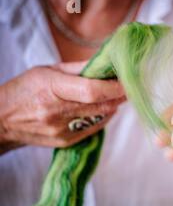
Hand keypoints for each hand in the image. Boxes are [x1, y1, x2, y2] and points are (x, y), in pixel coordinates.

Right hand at [0, 62, 125, 153]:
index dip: (114, 88)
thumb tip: (106, 64)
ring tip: (113, 96)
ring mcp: (62, 130)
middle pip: (101, 106)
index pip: (92, 91)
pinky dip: (102, 116)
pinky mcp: (66, 141)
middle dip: (119, 97)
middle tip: (128, 87)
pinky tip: (100, 108)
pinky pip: (94, 128)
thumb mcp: (46, 71)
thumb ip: (78, 69)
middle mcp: (56, 112)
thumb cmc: (25, 90)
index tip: (127, 82)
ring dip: (112, 106)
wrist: (2, 121)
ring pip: (101, 118)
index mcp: (51, 89)